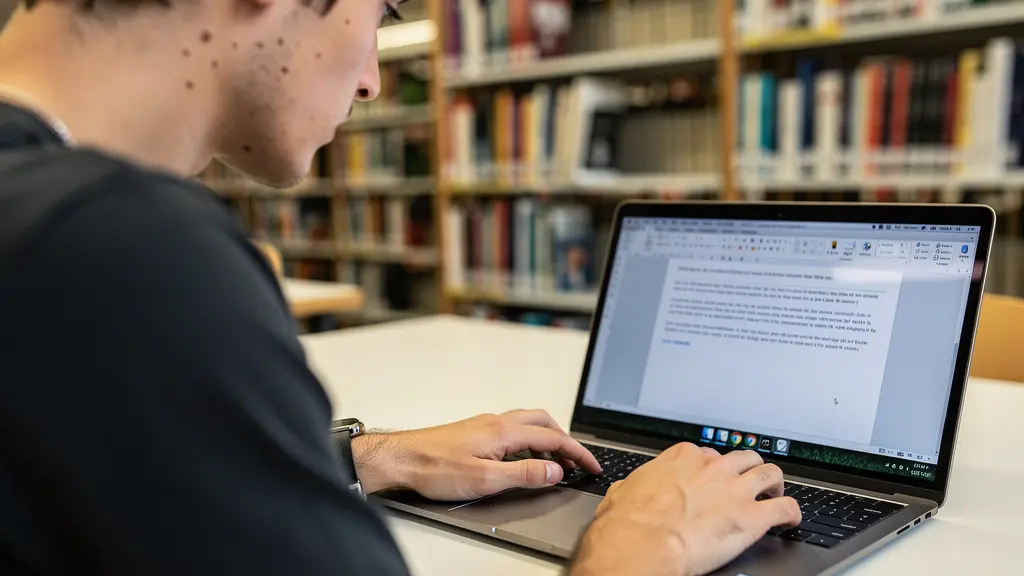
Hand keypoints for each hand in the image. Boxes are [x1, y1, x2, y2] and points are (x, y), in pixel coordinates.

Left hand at [351, 409, 601, 500]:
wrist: (401, 459)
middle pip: (544, 422)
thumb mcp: (485, 479)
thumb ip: (524, 475)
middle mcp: (496, 422)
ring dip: (547, 438)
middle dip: (566, 440)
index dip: (578, 453)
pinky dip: (529, 440)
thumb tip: (555, 471)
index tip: (593, 467)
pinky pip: (512, 429)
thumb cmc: (434, 468)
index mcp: (504, 431)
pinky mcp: (474, 431)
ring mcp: (484, 424)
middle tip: (578, 461)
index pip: (553, 438)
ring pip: (527, 423)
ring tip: (555, 462)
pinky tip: (522, 458)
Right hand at [570, 443, 800, 575]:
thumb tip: (628, 490)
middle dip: (748, 469)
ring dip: (774, 484)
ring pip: (770, 473)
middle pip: (744, 457)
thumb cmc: (629, 523)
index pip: (708, 452)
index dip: (713, 467)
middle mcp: (713, 467)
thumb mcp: (623, 491)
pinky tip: (790, 520)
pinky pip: (785, 508)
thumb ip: (636, 484)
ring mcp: (735, 489)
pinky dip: (791, 512)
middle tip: (748, 484)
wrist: (643, 544)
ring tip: (774, 495)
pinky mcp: (752, 517)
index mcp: (683, 458)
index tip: (713, 477)